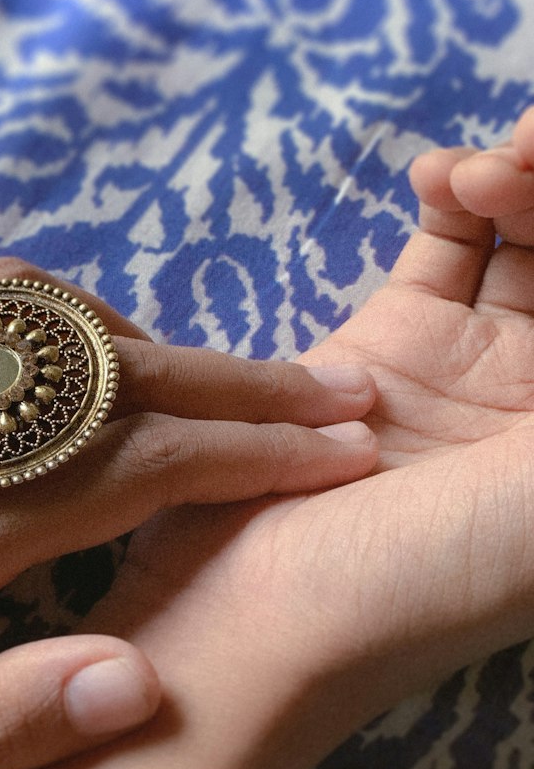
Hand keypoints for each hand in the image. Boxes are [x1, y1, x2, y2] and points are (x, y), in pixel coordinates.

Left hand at [0, 259, 375, 768]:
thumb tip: (137, 683)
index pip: (122, 472)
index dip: (244, 458)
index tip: (333, 452)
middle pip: (97, 383)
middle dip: (232, 387)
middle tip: (325, 394)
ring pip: (20, 322)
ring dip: (131, 340)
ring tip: (200, 381)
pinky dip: (12, 299)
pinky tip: (46, 325)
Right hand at [98, 107, 533, 722]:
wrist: (261, 616)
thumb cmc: (431, 576)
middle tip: (527, 153)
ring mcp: (475, 374)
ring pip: (527, 244)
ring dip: (516, 184)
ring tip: (478, 170)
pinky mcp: (387, 352)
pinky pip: (444, 253)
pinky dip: (450, 202)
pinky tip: (436, 179)